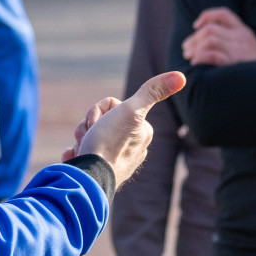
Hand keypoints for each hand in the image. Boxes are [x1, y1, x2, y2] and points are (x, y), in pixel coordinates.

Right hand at [64, 72, 186, 186]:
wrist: (89, 178)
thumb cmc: (109, 143)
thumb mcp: (132, 110)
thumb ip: (153, 91)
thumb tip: (181, 77)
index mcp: (142, 132)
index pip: (113, 106)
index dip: (100, 110)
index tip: (99, 122)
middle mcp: (132, 147)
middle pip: (101, 120)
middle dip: (88, 125)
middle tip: (89, 136)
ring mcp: (115, 160)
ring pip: (90, 135)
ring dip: (81, 139)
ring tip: (82, 150)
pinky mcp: (100, 172)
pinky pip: (84, 153)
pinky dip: (77, 154)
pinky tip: (75, 157)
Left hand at [181, 8, 255, 66]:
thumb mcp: (252, 49)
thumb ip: (236, 43)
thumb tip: (211, 44)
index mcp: (245, 32)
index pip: (224, 14)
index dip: (207, 16)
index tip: (196, 25)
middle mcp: (241, 38)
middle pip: (210, 29)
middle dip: (194, 38)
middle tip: (186, 49)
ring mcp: (238, 50)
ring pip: (209, 40)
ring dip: (194, 48)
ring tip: (188, 57)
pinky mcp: (235, 63)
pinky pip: (212, 55)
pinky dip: (200, 58)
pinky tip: (195, 64)